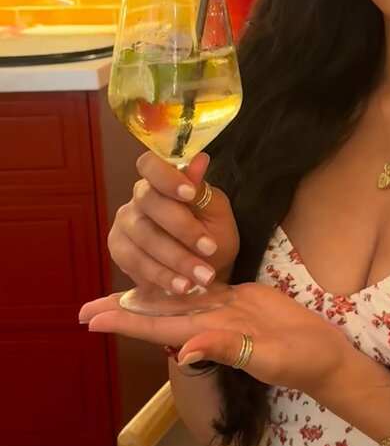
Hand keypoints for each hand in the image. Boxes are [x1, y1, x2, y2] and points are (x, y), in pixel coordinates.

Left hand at [79, 282, 355, 398]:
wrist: (326, 354)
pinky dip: (180, 283)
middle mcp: (209, 324)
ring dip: (145, 298)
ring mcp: (223, 312)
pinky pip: (202, 291)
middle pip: (158, 315)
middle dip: (122, 311)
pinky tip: (165, 276)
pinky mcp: (240, 300)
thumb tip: (188, 350)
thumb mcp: (269, 356)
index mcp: (211, 336)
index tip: (91, 320)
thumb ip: (231, 349)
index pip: (159, 329)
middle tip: (83, 308)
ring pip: (176, 302)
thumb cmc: (302, 361)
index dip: (125, 323)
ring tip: (115, 292)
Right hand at [105, 151, 239, 295]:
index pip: (150, 165)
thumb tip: (200, 159)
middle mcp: (139, 198)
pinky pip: (135, 263)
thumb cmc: (213, 234)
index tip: (189, 193)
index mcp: (162, 180)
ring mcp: (125, 224)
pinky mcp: (118, 250)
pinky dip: (161, 276)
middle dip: (182, 229)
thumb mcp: (216, 212)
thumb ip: (202, 191)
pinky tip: (181, 285)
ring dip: (176, 259)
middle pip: (149, 203)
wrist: (206, 267)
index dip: (166, 177)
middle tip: (210, 249)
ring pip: (144, 238)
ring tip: (202, 276)